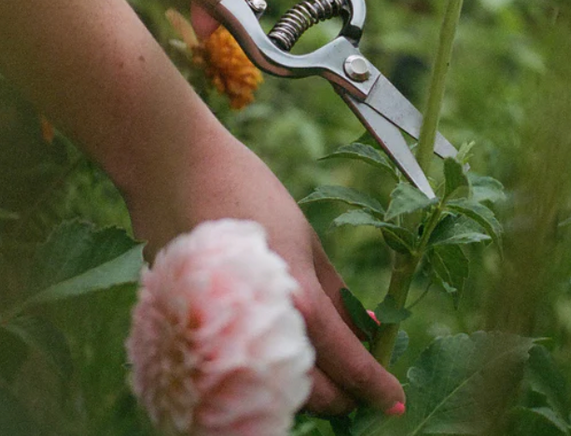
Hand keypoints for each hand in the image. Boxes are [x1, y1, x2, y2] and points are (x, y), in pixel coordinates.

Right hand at [126, 119, 404, 416]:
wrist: (176, 170)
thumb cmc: (249, 193)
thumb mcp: (306, 238)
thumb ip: (336, 292)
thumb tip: (367, 332)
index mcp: (298, 296)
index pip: (347, 363)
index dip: (376, 386)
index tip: (394, 400)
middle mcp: (263, 325)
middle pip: (312, 394)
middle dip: (342, 397)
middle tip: (357, 386)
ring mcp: (221, 336)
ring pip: (272, 392)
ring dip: (301, 389)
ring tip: (317, 368)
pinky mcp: (188, 337)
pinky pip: (234, 374)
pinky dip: (260, 376)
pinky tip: (271, 355)